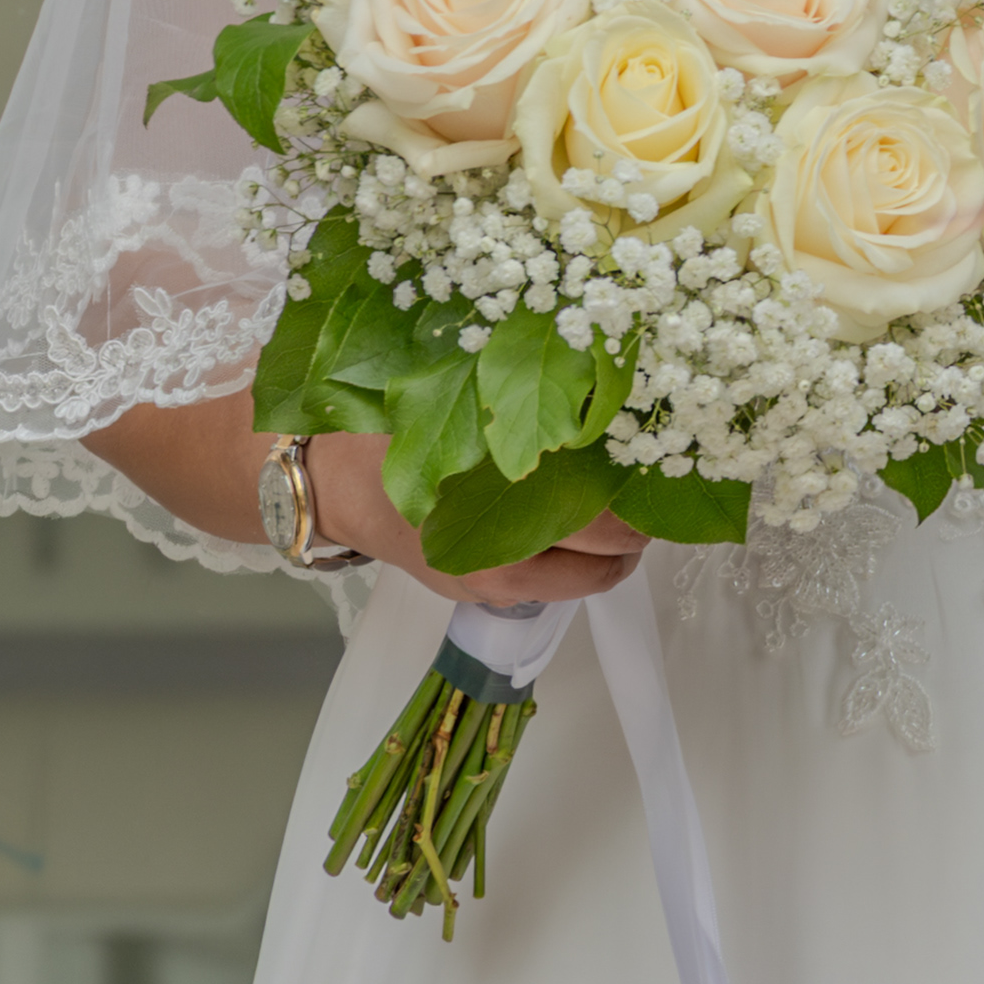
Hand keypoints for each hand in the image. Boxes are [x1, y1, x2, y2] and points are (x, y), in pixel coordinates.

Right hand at [303, 424, 649, 613]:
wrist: (326, 483)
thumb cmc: (388, 435)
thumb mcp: (459, 408)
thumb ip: (526, 410)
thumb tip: (605, 391)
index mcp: (498, 519)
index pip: (604, 526)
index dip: (641, 497)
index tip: (657, 464)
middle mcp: (500, 565)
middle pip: (607, 562)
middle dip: (638, 530)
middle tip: (648, 486)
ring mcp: (490, 584)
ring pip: (586, 581)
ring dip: (610, 549)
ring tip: (615, 502)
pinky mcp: (478, 591)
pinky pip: (550, 582)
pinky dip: (573, 556)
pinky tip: (569, 516)